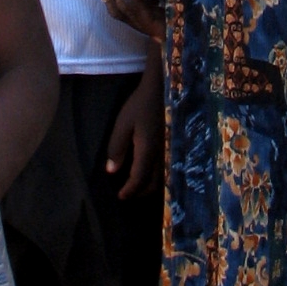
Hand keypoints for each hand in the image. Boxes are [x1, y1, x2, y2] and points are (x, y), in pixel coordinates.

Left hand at [105, 53, 163, 198]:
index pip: (138, 180)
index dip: (129, 191)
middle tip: (128, 192)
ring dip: (150, 185)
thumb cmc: (141, 105)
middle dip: (140, 191)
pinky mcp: (175, 146)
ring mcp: (171, 151)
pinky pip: (168, 169)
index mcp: (148, 151)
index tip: (120, 196)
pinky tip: (150, 170)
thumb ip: (117, 147)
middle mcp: (162, 155)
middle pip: (153, 184)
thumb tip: (111, 171)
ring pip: (163, 178)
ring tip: (138, 184)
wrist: (164, 89)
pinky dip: (158, 176)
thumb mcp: (123, 124)